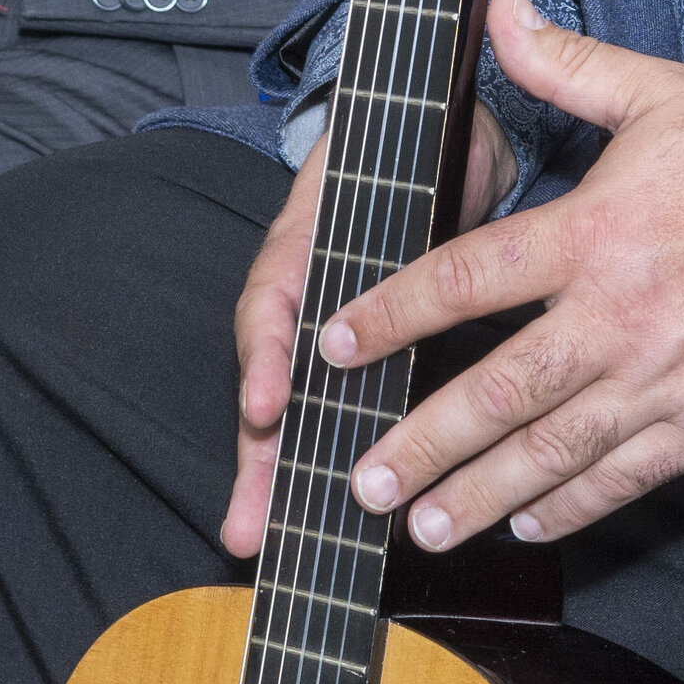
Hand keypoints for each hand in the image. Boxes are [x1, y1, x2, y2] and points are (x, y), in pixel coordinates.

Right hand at [224, 105, 514, 557]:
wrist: (435, 146)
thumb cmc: (415, 149)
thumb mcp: (398, 152)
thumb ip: (400, 165)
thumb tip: (438, 146)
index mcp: (307, 239)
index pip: (276, 296)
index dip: (267, 352)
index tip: (267, 404)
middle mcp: (306, 294)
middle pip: (271, 378)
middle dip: (256, 454)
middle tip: (245, 525)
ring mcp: (324, 329)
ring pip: (292, 408)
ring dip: (273, 475)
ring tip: (252, 537)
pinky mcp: (359, 359)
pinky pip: (328, 416)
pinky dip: (315, 463)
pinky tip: (318, 516)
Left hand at [313, 0, 683, 550]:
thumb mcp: (662, 93)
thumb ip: (567, 63)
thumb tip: (498, 9)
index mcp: (598, 233)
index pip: (470, 277)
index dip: (394, 312)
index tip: (335, 340)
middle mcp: (624, 316)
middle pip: (500, 391)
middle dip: (421, 443)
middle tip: (359, 478)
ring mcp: (667, 380)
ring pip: (554, 452)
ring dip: (479, 494)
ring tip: (417, 525)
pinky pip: (624, 479)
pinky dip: (569, 507)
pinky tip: (521, 524)